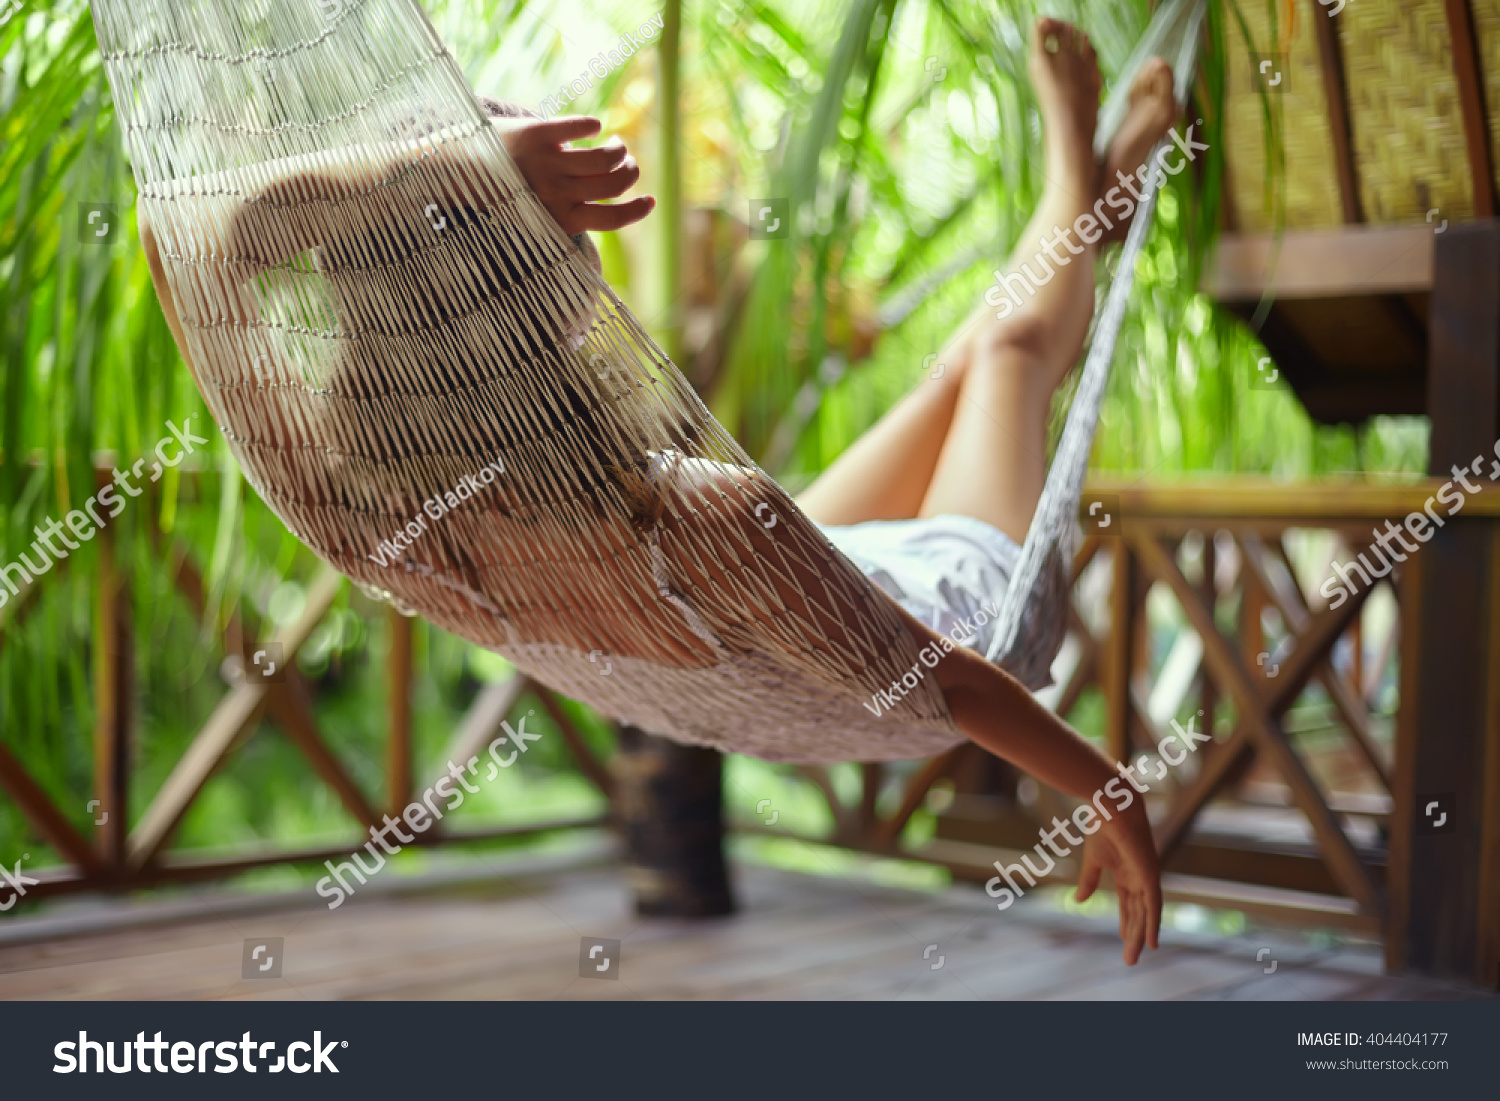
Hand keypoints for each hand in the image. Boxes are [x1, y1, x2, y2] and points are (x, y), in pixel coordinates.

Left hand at [493, 115, 654, 234]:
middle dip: (631, 171)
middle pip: (615, 183)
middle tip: (628, 163)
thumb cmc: (507, 194)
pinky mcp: (537, 134)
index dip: (638, 209)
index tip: (650, 200)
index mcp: (559, 219)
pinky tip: (594, 127)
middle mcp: (556, 194)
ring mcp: (546, 163)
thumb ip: (571, 212)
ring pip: (605, 157)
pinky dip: (593, 126)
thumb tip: (612, 203)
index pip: (612, 218)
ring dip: (619, 148)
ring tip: (616, 143)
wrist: (461, 168)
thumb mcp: (539, 216)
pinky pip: (579, 126)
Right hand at [1076, 802, 1161, 964]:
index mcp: (1127, 872)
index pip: (1128, 903)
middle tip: (1129, 959)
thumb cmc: (1102, 827)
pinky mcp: (1150, 875)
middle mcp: (1140, 877)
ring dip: (1140, 936)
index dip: (1127, 922)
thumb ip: (1088, 882)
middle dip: (1133, 935)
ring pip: (1145, 914)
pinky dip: (1153, 924)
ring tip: (1133, 957)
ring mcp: (1146, 877)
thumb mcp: (1092, 861)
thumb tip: (1079, 902)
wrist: (1112, 807)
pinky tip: (1152, 942)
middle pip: (1138, 913)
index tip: (1125, 939)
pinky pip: (1153, 905)